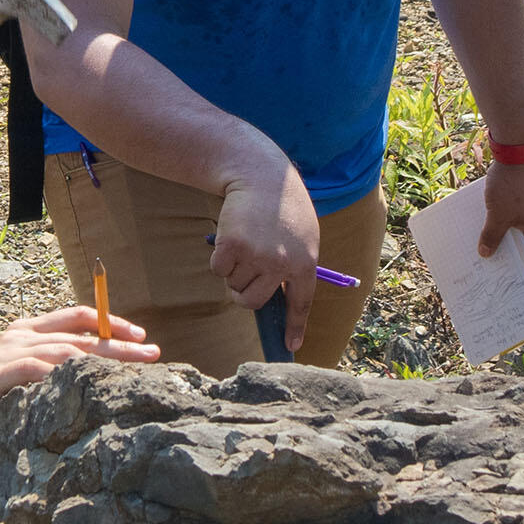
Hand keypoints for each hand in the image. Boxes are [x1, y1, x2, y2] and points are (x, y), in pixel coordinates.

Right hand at [0, 306, 158, 464]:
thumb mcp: (33, 379)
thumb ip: (62, 369)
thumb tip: (114, 373)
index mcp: (30, 331)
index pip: (78, 316)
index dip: (112, 322)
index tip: (143, 337)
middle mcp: (19, 337)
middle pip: (78, 335)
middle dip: (118, 344)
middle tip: (152, 354)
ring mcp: (4, 355)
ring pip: (60, 350)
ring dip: (97, 359)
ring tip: (127, 372)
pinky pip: (28, 370)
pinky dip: (54, 373)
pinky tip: (79, 383)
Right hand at [210, 164, 321, 351]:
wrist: (261, 176)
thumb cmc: (283, 207)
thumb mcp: (304, 236)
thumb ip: (294, 266)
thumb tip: (278, 296)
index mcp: (305, 262)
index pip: (300, 303)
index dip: (294, 327)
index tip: (291, 346)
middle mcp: (281, 263)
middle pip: (253, 301)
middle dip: (244, 294)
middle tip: (244, 274)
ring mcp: (256, 256)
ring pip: (234, 285)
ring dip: (233, 271)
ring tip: (245, 242)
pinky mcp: (231, 247)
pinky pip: (218, 270)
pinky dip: (219, 259)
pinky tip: (230, 237)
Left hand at [480, 157, 523, 259]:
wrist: (520, 146)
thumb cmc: (511, 184)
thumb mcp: (497, 214)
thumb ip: (492, 236)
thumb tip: (486, 254)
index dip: (517, 261)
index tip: (501, 266)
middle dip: (511, 240)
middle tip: (492, 245)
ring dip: (512, 220)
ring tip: (492, 222)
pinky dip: (516, 205)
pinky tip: (500, 201)